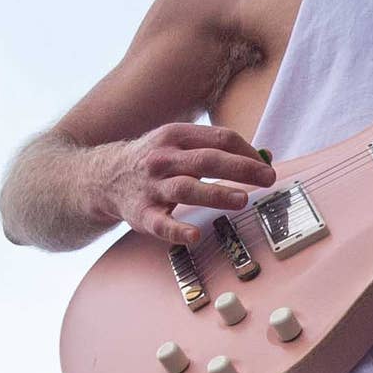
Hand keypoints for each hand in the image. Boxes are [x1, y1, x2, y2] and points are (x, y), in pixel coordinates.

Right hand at [103, 122, 274, 241]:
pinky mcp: (142, 214)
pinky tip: (194, 236)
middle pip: (207, 160)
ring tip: (242, 199)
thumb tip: (263, 157)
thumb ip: (215, 148)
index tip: (266, 165)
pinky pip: (161, 223)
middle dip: (240, 168)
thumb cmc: (154, 160)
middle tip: (267, 178)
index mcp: (176, 136)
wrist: (104, 177)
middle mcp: (163, 159)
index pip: (219, 139)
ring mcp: (152, 187)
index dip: (247, 151)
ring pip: (187, 188)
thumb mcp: (178, 143)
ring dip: (216, 193)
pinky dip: (177, 230)